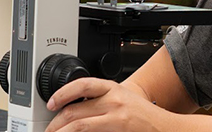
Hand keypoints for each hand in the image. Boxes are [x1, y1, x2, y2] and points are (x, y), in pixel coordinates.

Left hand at [45, 77, 171, 131]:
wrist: (164, 126)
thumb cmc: (142, 115)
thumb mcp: (122, 99)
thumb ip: (101, 100)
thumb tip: (76, 109)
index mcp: (112, 88)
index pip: (81, 84)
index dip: (62, 94)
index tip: (50, 103)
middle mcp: (113, 100)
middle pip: (75, 109)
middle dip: (55, 123)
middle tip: (48, 129)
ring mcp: (116, 116)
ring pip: (79, 125)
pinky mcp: (119, 129)